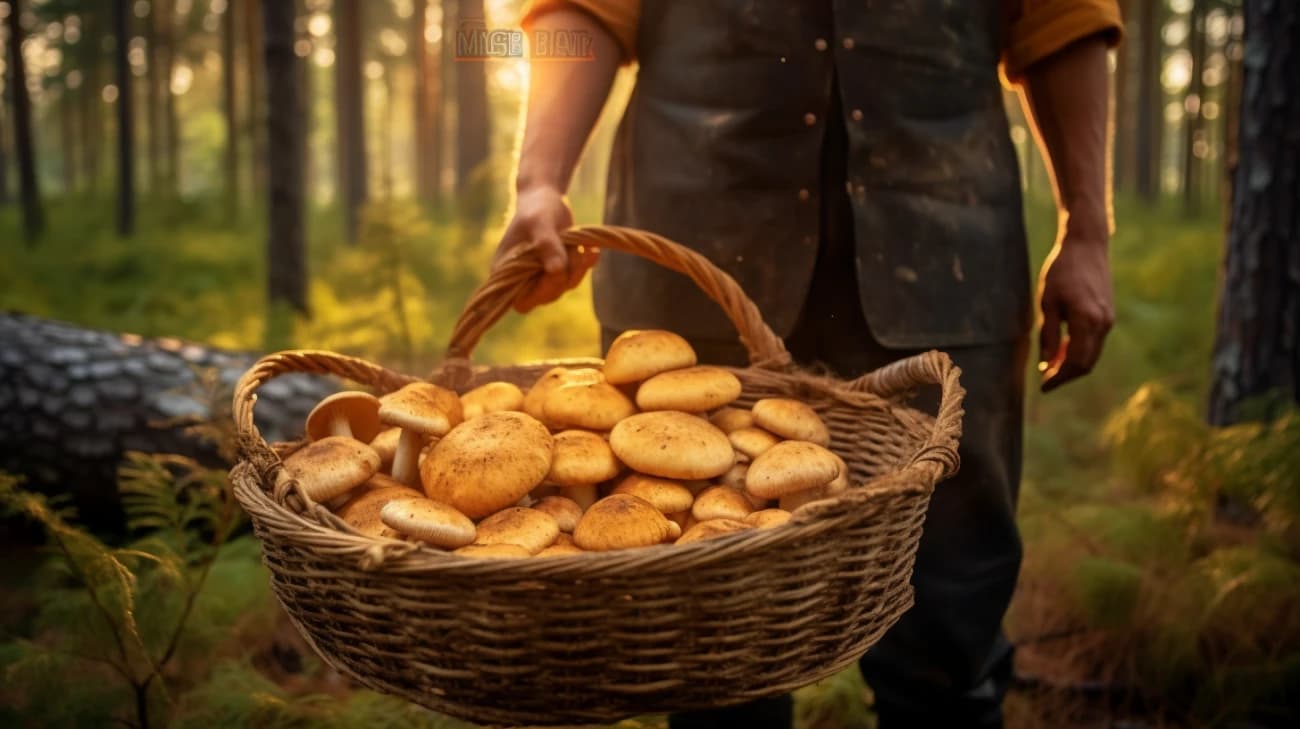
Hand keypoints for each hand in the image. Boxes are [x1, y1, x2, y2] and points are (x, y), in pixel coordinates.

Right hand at [491, 186, 598, 312]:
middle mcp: (522, 279)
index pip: (521, 302)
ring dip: (576, 267)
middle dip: (563, 276)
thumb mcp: (539, 223)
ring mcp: (542, 276)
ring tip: (579, 244)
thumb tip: (556, 271)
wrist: (546, 198)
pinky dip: (586, 264)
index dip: (540, 293)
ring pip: (564, 286)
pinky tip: (592, 249)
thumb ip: (546, 245)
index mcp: (506, 272)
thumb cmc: (536, 209)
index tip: (554, 271)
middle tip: (572, 250)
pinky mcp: (560, 270)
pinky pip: (576, 277)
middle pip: (547, 296)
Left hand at [1036, 235, 1113, 391]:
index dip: (1059, 378)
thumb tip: (1047, 364)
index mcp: (1087, 320)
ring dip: (1073, 364)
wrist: (1086, 246)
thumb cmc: (1062, 271)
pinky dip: (1080, 351)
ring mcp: (1109, 320)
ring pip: (1092, 354)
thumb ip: (1049, 335)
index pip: (1076, 362)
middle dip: (1066, 375)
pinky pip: (1095, 342)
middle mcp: (1103, 323)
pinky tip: (1062, 350)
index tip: (1043, 387)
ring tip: (1051, 367)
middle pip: (1087, 363)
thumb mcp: (1047, 302)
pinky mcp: (1108, 314)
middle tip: (1045, 381)